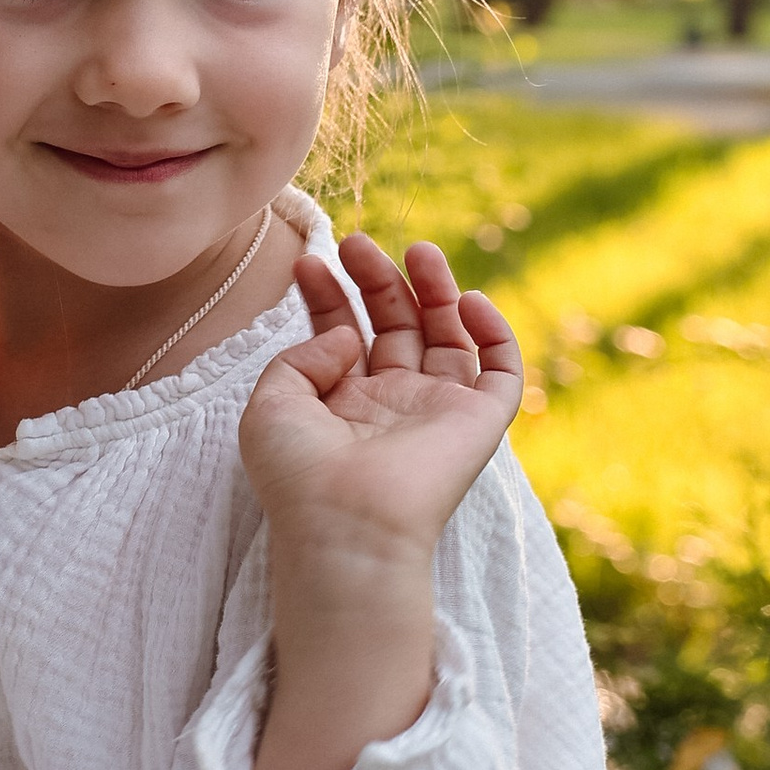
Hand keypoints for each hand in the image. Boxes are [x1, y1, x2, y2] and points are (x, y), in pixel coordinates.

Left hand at [238, 242, 523, 769]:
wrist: (347, 526)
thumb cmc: (299, 477)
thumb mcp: (269, 404)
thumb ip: (298, 356)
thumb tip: (345, 333)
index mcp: (343, 406)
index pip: (344, 335)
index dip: (329, 296)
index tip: (309, 262)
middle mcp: (392, 406)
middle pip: (396, 325)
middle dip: (378, 280)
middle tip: (357, 243)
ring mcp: (437, 411)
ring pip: (448, 335)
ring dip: (435, 288)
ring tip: (416, 250)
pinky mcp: (480, 421)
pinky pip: (501, 369)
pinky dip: (494, 331)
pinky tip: (467, 300)